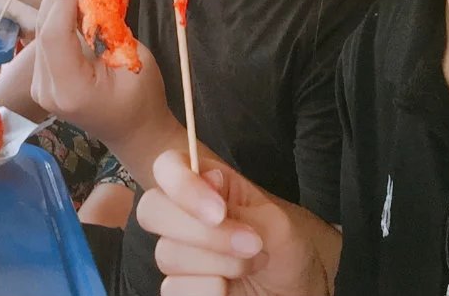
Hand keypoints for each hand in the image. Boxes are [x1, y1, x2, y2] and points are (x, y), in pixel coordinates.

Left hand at [31, 0, 175, 168]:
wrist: (135, 133)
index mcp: (70, 90)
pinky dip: (59, 11)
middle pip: (44, 28)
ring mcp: (41, 85)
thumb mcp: (135, 60)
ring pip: (43, 30)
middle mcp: (47, 89)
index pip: (55, 35)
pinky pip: (48, 38)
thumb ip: (110, 29)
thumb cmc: (143, 99)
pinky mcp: (44, 78)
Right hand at [137, 151, 337, 295]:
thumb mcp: (274, 222)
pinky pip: (172, 290)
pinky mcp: (180, 287)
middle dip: (202, 233)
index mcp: (206, 184)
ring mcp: (179, 252)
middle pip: (152, 210)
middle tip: (250, 244)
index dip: (182, 186)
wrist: (296, 289)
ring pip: (167, 254)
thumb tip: (208, 180)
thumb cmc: (285, 247)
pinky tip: (229, 289)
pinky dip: (208, 291)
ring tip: (251, 265)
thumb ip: (238, 205)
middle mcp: (184, 214)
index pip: (167, 166)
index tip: (219, 213)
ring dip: (218, 264)